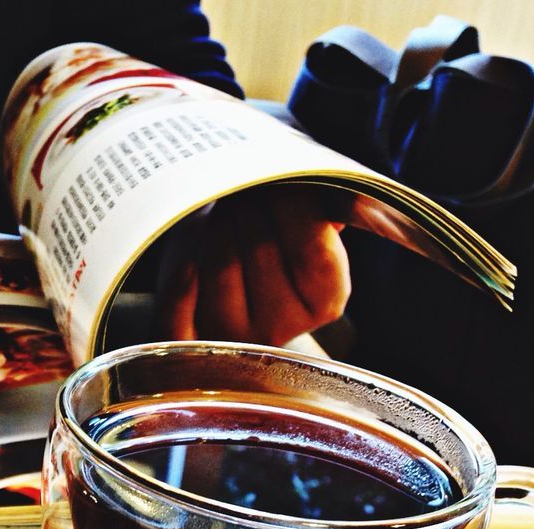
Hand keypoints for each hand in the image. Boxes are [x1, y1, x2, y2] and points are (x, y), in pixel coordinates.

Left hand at [157, 186, 350, 346]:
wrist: (211, 264)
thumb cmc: (263, 236)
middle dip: (249, 207)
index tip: (278, 180)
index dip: (292, 204)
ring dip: (215, 229)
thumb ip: (331, 205)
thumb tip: (354, 193)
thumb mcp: (301, 221)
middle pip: (261, 250)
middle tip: (243, 193)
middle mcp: (280, 328)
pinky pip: (178, 310)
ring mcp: (230, 339)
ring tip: (220, 216)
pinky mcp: (187, 342)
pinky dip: (180, 281)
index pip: (313, 247)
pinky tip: (188, 262)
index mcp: (323, 301)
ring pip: (220, 268)